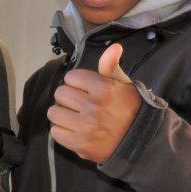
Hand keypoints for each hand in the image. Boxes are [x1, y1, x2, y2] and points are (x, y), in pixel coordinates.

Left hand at [47, 43, 140, 163]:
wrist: (137, 141)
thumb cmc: (127, 108)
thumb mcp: (123, 84)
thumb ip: (112, 66)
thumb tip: (114, 47)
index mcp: (104, 89)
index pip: (71, 77)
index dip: (77, 82)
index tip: (86, 90)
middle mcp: (94, 107)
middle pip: (60, 93)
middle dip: (68, 97)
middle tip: (80, 104)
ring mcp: (86, 127)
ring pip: (53, 112)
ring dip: (62, 114)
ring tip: (74, 116)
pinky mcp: (80, 145)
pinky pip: (55, 132)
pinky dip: (62, 131)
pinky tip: (74, 130)